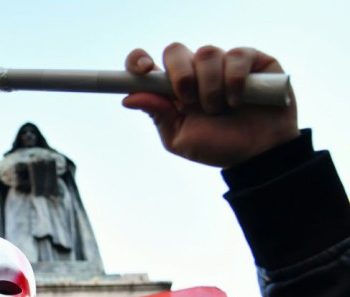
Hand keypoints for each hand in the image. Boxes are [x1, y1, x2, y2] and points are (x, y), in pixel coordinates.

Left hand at [122, 43, 299, 167]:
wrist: (258, 155)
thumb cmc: (217, 147)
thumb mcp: (180, 138)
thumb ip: (158, 115)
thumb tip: (128, 97)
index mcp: (172, 90)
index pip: (147, 65)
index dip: (139, 61)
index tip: (142, 70)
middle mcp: (195, 72)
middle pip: (174, 51)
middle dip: (179, 74)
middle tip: (188, 99)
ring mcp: (222, 64)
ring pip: (206, 53)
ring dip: (210, 85)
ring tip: (220, 109)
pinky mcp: (251, 60)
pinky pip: (237, 55)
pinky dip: (235, 79)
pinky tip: (239, 99)